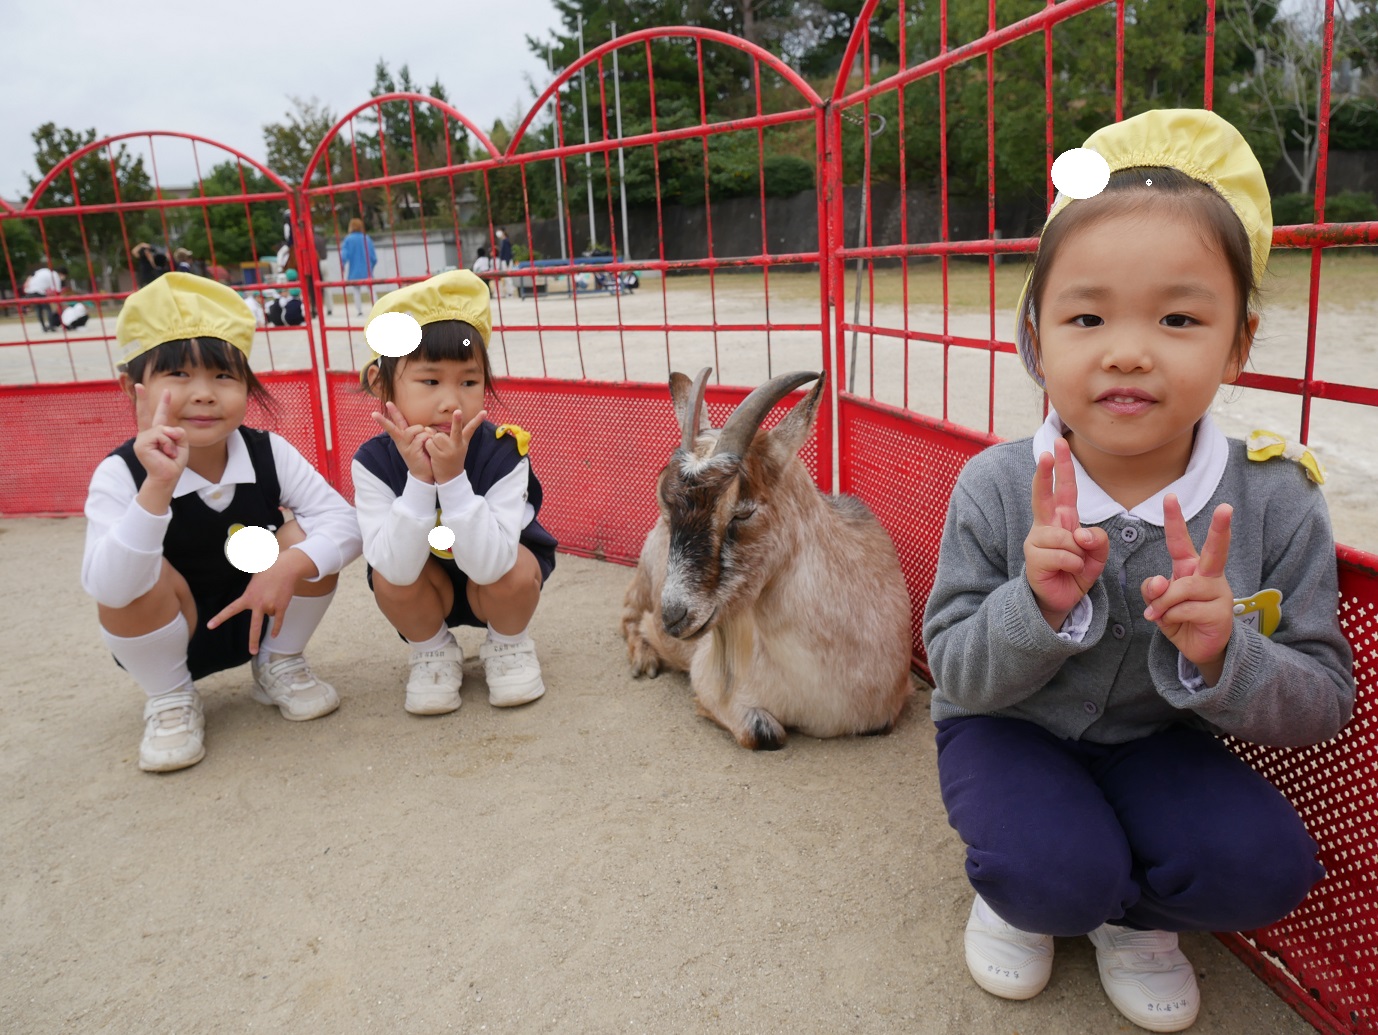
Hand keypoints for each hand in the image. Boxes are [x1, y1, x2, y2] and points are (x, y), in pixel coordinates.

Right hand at [132, 385, 187, 486]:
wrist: (167, 477)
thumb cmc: (173, 462)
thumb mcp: (181, 444)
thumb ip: (178, 432)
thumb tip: (167, 429)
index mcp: (157, 434)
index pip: (159, 416)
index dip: (162, 404)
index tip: (166, 391)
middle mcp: (147, 434)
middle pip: (145, 414)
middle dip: (142, 399)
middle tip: (138, 385)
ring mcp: (142, 439)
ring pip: (162, 429)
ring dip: (171, 442)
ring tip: (169, 453)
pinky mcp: (141, 444)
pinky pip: (160, 436)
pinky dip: (167, 444)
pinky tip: (165, 453)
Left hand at [206, 546, 315, 654]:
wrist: (285, 568)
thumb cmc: (267, 570)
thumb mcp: (252, 578)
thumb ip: (248, 590)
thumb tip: (249, 595)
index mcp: (248, 597)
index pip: (231, 609)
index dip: (220, 618)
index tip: (210, 626)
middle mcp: (258, 604)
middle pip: (255, 627)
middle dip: (253, 641)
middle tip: (252, 652)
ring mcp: (270, 607)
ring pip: (268, 615)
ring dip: (270, 607)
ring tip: (273, 594)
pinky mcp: (281, 607)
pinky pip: (279, 621)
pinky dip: (277, 628)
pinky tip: (274, 635)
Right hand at [372, 401, 434, 482]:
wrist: (424, 474)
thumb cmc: (423, 456)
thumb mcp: (421, 443)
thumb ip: (422, 434)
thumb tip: (426, 427)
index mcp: (403, 438)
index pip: (396, 424)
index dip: (391, 414)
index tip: (383, 406)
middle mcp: (402, 442)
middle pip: (394, 427)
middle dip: (386, 418)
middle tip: (378, 410)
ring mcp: (406, 447)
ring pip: (414, 430)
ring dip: (423, 431)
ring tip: (427, 439)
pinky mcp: (412, 452)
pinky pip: (421, 438)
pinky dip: (428, 439)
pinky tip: (429, 445)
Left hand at [425, 408, 486, 485]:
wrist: (450, 478)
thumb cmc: (451, 459)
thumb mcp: (456, 447)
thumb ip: (443, 436)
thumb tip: (427, 429)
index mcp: (463, 442)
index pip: (471, 429)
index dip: (478, 420)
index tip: (484, 412)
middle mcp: (458, 445)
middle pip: (456, 430)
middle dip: (457, 420)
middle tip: (458, 411)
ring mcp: (449, 451)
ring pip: (436, 436)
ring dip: (433, 440)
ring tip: (438, 449)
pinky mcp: (439, 456)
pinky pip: (429, 444)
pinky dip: (428, 447)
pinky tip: (433, 454)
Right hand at [1024, 437, 1109, 628]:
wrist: (1060, 600)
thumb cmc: (1076, 573)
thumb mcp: (1097, 556)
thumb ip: (1098, 540)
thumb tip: (1081, 534)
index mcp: (1063, 520)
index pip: (1064, 489)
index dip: (1062, 467)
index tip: (1058, 445)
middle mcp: (1046, 526)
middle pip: (1044, 495)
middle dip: (1046, 473)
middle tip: (1046, 452)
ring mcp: (1037, 540)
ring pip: (1066, 537)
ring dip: (1078, 554)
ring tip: (1074, 566)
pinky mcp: (1033, 557)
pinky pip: (1064, 555)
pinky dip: (1073, 565)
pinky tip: (1067, 572)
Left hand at [1141, 495, 1234, 684]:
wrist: (1199, 648)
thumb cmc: (1180, 619)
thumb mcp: (1158, 604)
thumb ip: (1153, 590)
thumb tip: (1158, 582)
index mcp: (1191, 568)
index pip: (1180, 541)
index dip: (1174, 519)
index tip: (1170, 496)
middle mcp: (1208, 575)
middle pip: (1215, 550)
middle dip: (1220, 529)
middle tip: (1226, 507)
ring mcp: (1218, 593)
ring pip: (1182, 588)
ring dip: (1164, 604)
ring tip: (1160, 615)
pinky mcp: (1221, 612)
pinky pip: (1184, 609)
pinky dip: (1171, 617)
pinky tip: (1176, 624)